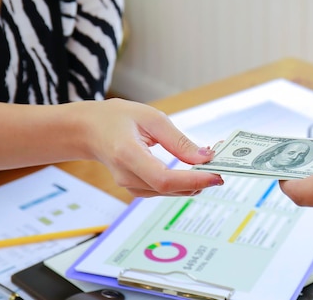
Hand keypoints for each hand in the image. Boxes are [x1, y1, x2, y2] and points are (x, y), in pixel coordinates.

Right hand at [74, 98, 222, 196]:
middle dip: (201, 180)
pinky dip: (184, 182)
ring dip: (195, 182)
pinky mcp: (136, 189)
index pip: (165, 179)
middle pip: (171, 189)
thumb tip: (206, 156)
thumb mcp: (151, 118)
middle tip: (224, 165)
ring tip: (212, 164)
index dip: (194, 180)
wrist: (88, 131)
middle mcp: (128, 176)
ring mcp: (130, 186)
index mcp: (128, 155)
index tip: (217, 175)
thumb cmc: (117, 118)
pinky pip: (166, 190)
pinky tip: (196, 170)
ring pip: (171, 192)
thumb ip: (178, 140)